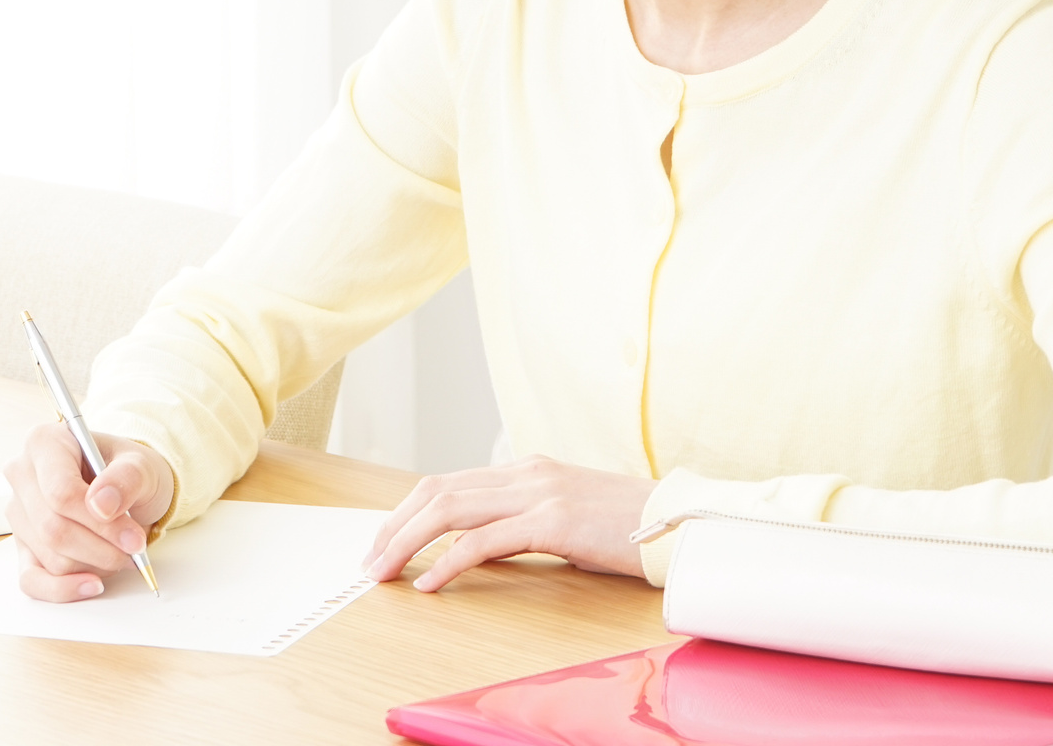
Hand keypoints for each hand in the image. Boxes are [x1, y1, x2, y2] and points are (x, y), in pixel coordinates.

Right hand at [2, 422, 175, 602]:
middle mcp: (22, 475)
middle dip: (101, 548)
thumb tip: (101, 503)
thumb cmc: (127, 472)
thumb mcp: (140, 465)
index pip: (60, 493)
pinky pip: (32, 580)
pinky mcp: (23, 546)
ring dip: (94, 564)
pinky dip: (63, 590)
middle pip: (54, 529)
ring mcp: (19, 514)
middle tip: (135, 550)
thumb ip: (126, 478)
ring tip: (121, 552)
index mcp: (44, 443)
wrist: (125, 488)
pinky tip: (92, 585)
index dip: (98, 522)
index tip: (133, 538)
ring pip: (51, 557)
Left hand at [363, 454, 654, 591]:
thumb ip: (527, 521)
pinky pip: (483, 541)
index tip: (384, 541)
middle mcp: (526, 473)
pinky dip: (447, 562)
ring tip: (383, 572)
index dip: (407, 511)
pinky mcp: (552, 522)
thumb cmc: (632, 528)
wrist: (683, 522)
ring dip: (406, 542)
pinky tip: (428, 582)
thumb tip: (485, 546)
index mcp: (527, 469)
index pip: (448, 482)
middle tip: (369, 561)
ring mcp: (538, 493)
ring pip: (448, 511)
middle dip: (393, 526)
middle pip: (436, 491)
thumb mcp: (570, 517)